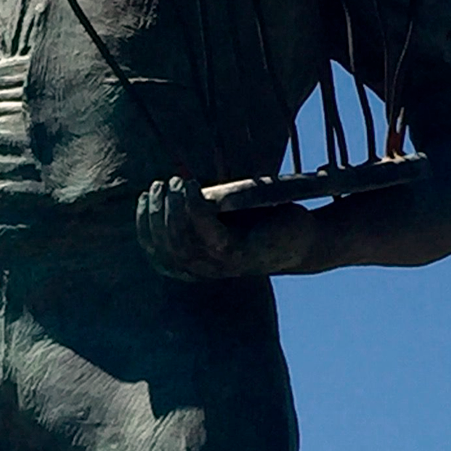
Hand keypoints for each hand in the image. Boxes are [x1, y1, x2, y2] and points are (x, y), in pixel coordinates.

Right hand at [136, 177, 315, 279]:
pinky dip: (193, 207)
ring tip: (174, 182)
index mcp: (199, 265)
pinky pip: (207, 231)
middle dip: (155, 215)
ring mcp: (223, 263)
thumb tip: (176, 180)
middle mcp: (207, 269)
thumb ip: (204, 209)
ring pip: (181, 242)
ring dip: (171, 209)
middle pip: (167, 248)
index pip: (159, 256)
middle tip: (159, 184)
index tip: (144, 198)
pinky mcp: (240, 252)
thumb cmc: (262, 223)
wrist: (306, 239)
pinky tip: (190, 186)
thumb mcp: (227, 217)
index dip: (144, 228)